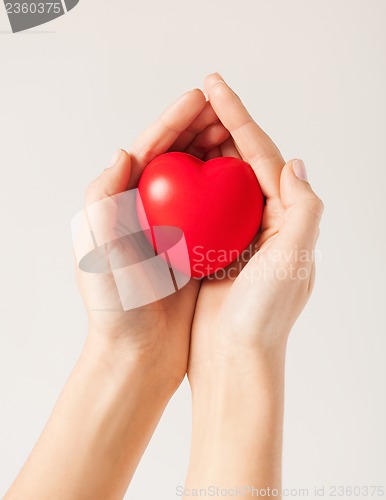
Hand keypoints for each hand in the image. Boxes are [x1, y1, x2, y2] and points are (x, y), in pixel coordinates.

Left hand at [76, 88, 230, 386]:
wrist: (138, 352)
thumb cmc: (115, 306)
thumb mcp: (97, 250)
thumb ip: (102, 198)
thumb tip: (123, 152)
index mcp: (117, 205)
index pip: (147, 150)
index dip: (172, 120)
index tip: (201, 97)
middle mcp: (143, 210)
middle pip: (173, 157)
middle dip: (196, 127)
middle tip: (224, 107)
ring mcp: (170, 227)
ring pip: (194, 177)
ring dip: (213, 151)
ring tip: (236, 131)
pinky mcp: (191, 246)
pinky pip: (211, 207)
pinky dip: (224, 186)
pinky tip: (242, 175)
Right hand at [184, 74, 323, 494]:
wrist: (234, 358)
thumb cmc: (264, 316)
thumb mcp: (294, 262)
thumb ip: (304, 210)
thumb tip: (295, 163)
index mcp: (287, 218)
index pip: (261, 156)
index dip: (239, 118)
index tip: (214, 86)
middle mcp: (266, 222)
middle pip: (242, 160)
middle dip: (223, 123)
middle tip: (201, 92)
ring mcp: (238, 234)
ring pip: (219, 179)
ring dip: (206, 147)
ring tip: (187, 119)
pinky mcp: (214, 249)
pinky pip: (201, 206)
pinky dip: (189, 183)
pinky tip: (174, 167)